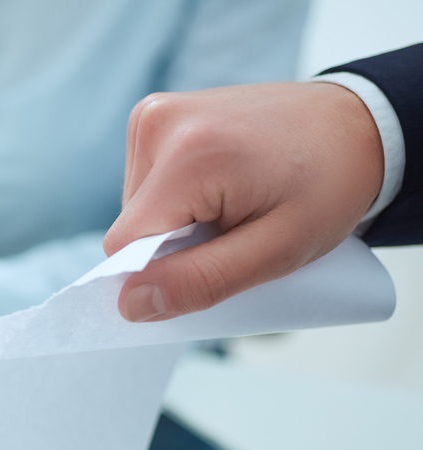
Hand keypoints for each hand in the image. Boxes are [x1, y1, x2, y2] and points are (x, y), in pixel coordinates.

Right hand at [102, 82, 383, 321]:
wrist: (355, 126)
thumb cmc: (328, 186)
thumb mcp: (276, 251)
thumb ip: (199, 282)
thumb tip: (130, 304)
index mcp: (188, 153)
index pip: (125, 245)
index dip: (159, 274)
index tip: (210, 269)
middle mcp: (159, 122)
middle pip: (129, 227)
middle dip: (172, 247)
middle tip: (232, 234)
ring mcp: (154, 113)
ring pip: (133, 208)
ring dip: (174, 222)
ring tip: (229, 206)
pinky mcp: (154, 115)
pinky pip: (142, 183)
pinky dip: (173, 199)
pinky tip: (215, 186)